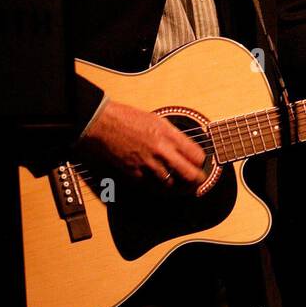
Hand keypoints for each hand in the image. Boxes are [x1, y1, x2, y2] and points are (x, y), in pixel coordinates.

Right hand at [76, 99, 206, 188]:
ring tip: (183, 187)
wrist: (104, 125)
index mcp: (168, 135)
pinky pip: (152, 186)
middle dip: (197, 181)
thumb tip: (186, 149)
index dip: (201, 162)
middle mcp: (161, 151)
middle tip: (199, 182)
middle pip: (189, 175)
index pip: (196, 156)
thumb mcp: (157, 120)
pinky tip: (162, 185)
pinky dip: (159, 187)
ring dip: (179, 187)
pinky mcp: (135, 175)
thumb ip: (173, 136)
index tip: (200, 163)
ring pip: (172, 186)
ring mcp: (148, 165)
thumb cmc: (128, 119)